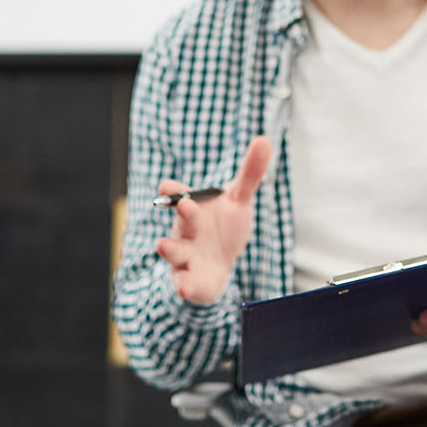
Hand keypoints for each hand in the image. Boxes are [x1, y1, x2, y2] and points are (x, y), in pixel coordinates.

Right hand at [155, 135, 271, 304]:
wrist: (218, 264)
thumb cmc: (224, 225)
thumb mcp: (239, 200)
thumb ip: (250, 173)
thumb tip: (265, 139)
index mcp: (194, 207)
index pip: (179, 194)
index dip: (173, 189)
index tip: (167, 185)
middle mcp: (185, 230)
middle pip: (183, 220)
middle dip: (183, 212)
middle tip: (184, 203)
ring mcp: (184, 255)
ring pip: (174, 251)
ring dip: (168, 249)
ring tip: (162, 245)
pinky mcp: (188, 279)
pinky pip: (184, 283)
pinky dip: (184, 285)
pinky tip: (184, 287)